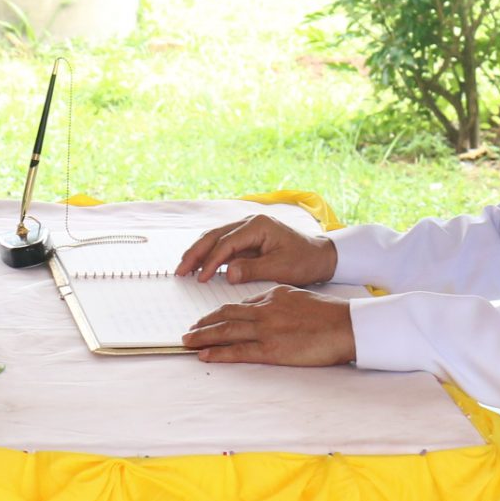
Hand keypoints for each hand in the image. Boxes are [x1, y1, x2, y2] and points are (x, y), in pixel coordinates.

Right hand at [175, 214, 337, 288]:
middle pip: (214, 235)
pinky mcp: (246, 238)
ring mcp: (246, 229)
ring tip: (184, 268)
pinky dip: (209, 254)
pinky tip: (199, 266)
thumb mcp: (281, 268)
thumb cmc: (304, 260)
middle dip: (195, 253)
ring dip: (198, 252)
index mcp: (258, 226)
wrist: (319, 256)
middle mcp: (249, 223)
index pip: (227, 242)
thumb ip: (253, 270)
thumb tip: (226, 273)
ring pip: (215, 238)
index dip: (211, 260)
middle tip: (180, 270)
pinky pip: (222, 245)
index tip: (200, 278)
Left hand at [184, 288, 355, 367]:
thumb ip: (279, 302)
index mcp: (273, 295)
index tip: (209, 319)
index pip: (240, 305)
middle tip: (189, 330)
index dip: (220, 313)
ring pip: (226, 331)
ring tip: (187, 342)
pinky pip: (238, 351)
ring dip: (203, 336)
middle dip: (204, 323)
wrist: (345, 325)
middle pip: (226, 315)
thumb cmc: (329, 314)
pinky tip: (204, 355)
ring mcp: (266, 329)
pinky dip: (218, 352)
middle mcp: (264, 310)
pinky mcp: (271, 349)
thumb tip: (264, 308)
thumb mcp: (300, 298)